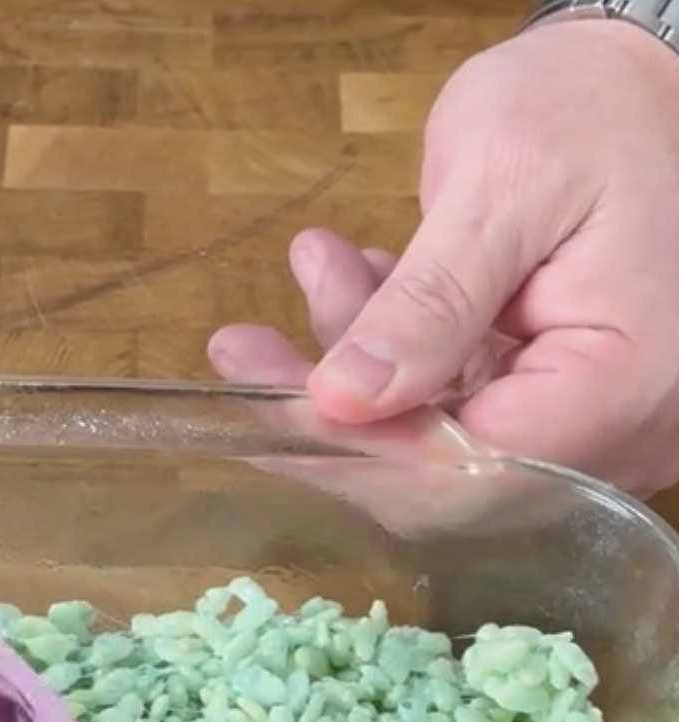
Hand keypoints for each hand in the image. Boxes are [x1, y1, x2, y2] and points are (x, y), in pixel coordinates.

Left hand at [209, 21, 678, 497]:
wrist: (647, 81)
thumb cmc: (595, 109)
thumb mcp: (504, 180)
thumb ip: (429, 300)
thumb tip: (344, 399)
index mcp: (621, 384)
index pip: (468, 470)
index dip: (360, 451)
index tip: (270, 401)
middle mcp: (619, 434)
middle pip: (447, 476)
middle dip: (341, 409)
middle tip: (247, 348)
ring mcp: (592, 430)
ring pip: (441, 445)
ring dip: (363, 366)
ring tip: (320, 266)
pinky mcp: (559, 409)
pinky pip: (460, 412)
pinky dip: (401, 356)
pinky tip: (360, 280)